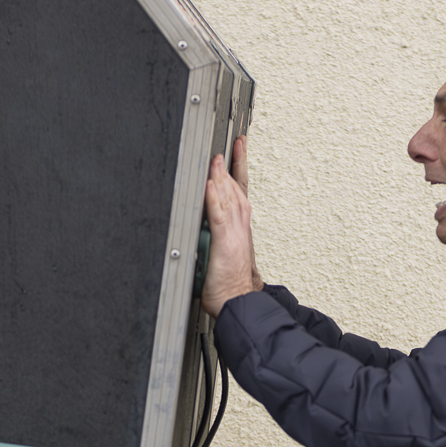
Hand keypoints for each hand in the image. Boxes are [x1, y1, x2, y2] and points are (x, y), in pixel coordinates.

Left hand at [200, 135, 261, 317]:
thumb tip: (205, 230)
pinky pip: (219, 216)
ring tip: (218, 157)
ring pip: (229, 198)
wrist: (239, 302)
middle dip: (233, 165)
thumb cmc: (231, 285)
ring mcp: (234, 234)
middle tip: (231, 144)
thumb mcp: (224, 256)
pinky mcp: (225, 243)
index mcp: (240, 229)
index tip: (237, 150)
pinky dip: (214, 199)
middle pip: (236, 189)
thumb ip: (218, 238)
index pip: (240, 192)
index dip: (239, 169)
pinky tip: (210, 185)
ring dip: (222, 176)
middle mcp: (240, 227)